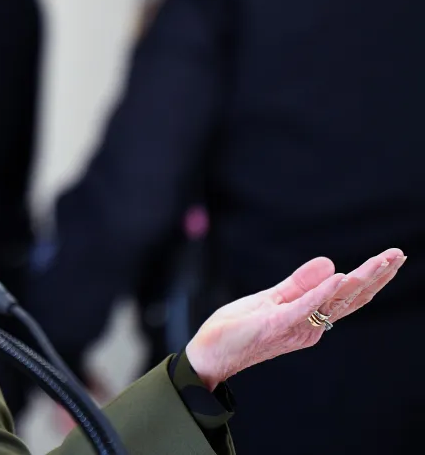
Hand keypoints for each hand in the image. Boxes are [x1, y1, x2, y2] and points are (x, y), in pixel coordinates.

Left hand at [186, 248, 405, 389]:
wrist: (210, 352)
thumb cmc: (238, 328)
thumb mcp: (272, 298)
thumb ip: (300, 284)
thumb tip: (331, 263)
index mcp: (311, 318)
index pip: (348, 295)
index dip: (371, 277)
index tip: (392, 257)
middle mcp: (311, 325)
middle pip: (350, 298)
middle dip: (376, 276)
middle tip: (399, 255)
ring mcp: (296, 326)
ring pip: (335, 301)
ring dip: (360, 280)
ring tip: (381, 262)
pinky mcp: (276, 324)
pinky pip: (305, 308)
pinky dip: (322, 292)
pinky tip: (339, 277)